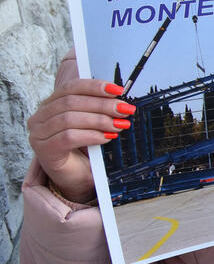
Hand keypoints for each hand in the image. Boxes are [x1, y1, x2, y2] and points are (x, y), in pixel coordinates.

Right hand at [27, 69, 133, 203]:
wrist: (77, 178)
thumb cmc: (85, 149)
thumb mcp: (91, 124)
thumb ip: (98, 109)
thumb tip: (120, 99)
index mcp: (50, 105)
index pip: (71, 88)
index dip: (94, 86)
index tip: (118, 90)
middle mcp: (40, 117)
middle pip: (71, 102)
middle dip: (102, 105)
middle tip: (124, 110)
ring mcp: (39, 134)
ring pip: (69, 119)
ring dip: (99, 120)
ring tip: (119, 125)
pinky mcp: (44, 150)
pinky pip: (68, 137)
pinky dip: (91, 135)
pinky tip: (107, 138)